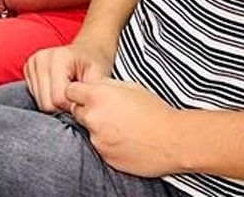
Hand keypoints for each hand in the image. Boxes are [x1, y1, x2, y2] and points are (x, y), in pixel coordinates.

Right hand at [24, 39, 114, 111]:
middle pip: (46, 103)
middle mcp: (41, 58)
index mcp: (58, 57)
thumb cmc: (93, 63)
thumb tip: (83, 110)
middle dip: (63, 108)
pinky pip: (35, 97)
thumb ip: (89, 93)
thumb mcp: (98, 77)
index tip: (83, 101)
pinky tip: (58, 90)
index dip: (72, 106)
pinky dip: (48, 98)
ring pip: (40, 102)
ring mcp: (32, 63)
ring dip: (55, 104)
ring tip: (68, 94)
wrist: (85, 51)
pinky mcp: (28, 69)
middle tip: (76, 99)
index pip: (58, 98)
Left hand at [64, 79, 181, 177]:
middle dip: (87, 111)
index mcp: (97, 96)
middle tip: (108, 112)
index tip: (86, 95)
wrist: (173, 140)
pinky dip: (109, 144)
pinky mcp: (106, 157)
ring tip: (123, 128)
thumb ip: (105, 86)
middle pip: (77, 112)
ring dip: (99, 129)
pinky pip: (101, 148)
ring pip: (90, 132)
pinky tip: (126, 141)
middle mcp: (93, 118)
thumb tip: (92, 86)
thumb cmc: (155, 110)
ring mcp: (98, 140)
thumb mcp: (129, 86)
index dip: (78, 92)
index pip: (70, 91)